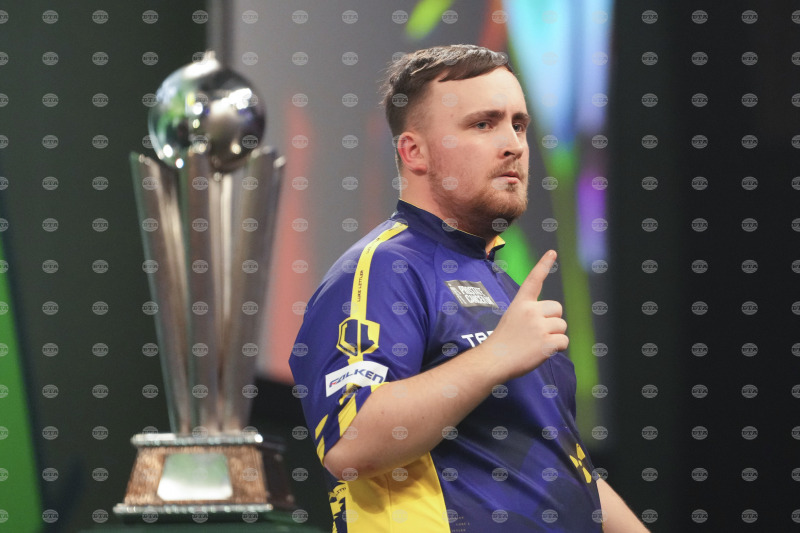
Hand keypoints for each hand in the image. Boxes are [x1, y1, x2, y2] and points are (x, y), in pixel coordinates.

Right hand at [481, 250, 566, 379]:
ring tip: (536, 343)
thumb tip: (551, 319)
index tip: (552, 252)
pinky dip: (556, 348)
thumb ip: (530, 314)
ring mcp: (539, 326)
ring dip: (554, 336)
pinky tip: (542, 351)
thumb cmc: (502, 343)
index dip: (543, 265)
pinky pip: (563, 341)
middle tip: (536, 333)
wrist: (494, 360)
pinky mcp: (546, 342)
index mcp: (521, 303)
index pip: (534, 280)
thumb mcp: (512, 319)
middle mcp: (531, 311)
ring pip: (562, 326)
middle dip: (553, 320)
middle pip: (557, 309)